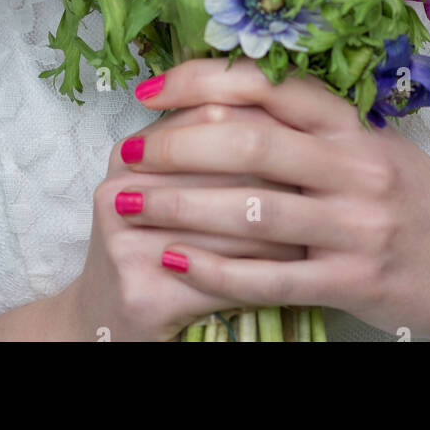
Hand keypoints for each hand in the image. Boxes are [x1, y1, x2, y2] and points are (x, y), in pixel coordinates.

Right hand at [66, 99, 304, 341]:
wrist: (106, 323)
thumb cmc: (154, 245)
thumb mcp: (169, 184)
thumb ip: (209, 141)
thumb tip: (287, 105)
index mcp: (130, 152)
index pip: (212, 112)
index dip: (268, 120)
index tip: (309, 133)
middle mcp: (121, 191)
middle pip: (225, 164)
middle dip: (283, 173)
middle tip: (324, 180)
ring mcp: (127, 245)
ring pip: (233, 221)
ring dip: (286, 225)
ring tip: (318, 224)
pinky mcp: (144, 295)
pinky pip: (226, 278)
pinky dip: (267, 272)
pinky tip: (293, 269)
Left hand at [127, 57, 429, 340]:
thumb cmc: (427, 207)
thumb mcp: (379, 152)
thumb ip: (316, 132)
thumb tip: (234, 108)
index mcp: (356, 127)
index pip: (269, 86)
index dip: (201, 81)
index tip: (151, 89)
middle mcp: (355, 167)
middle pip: (249, 141)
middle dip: (176, 143)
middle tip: (126, 149)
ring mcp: (356, 227)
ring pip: (251, 209)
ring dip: (179, 205)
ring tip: (128, 204)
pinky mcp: (356, 283)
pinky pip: (271, 277)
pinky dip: (215, 271)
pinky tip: (174, 265)